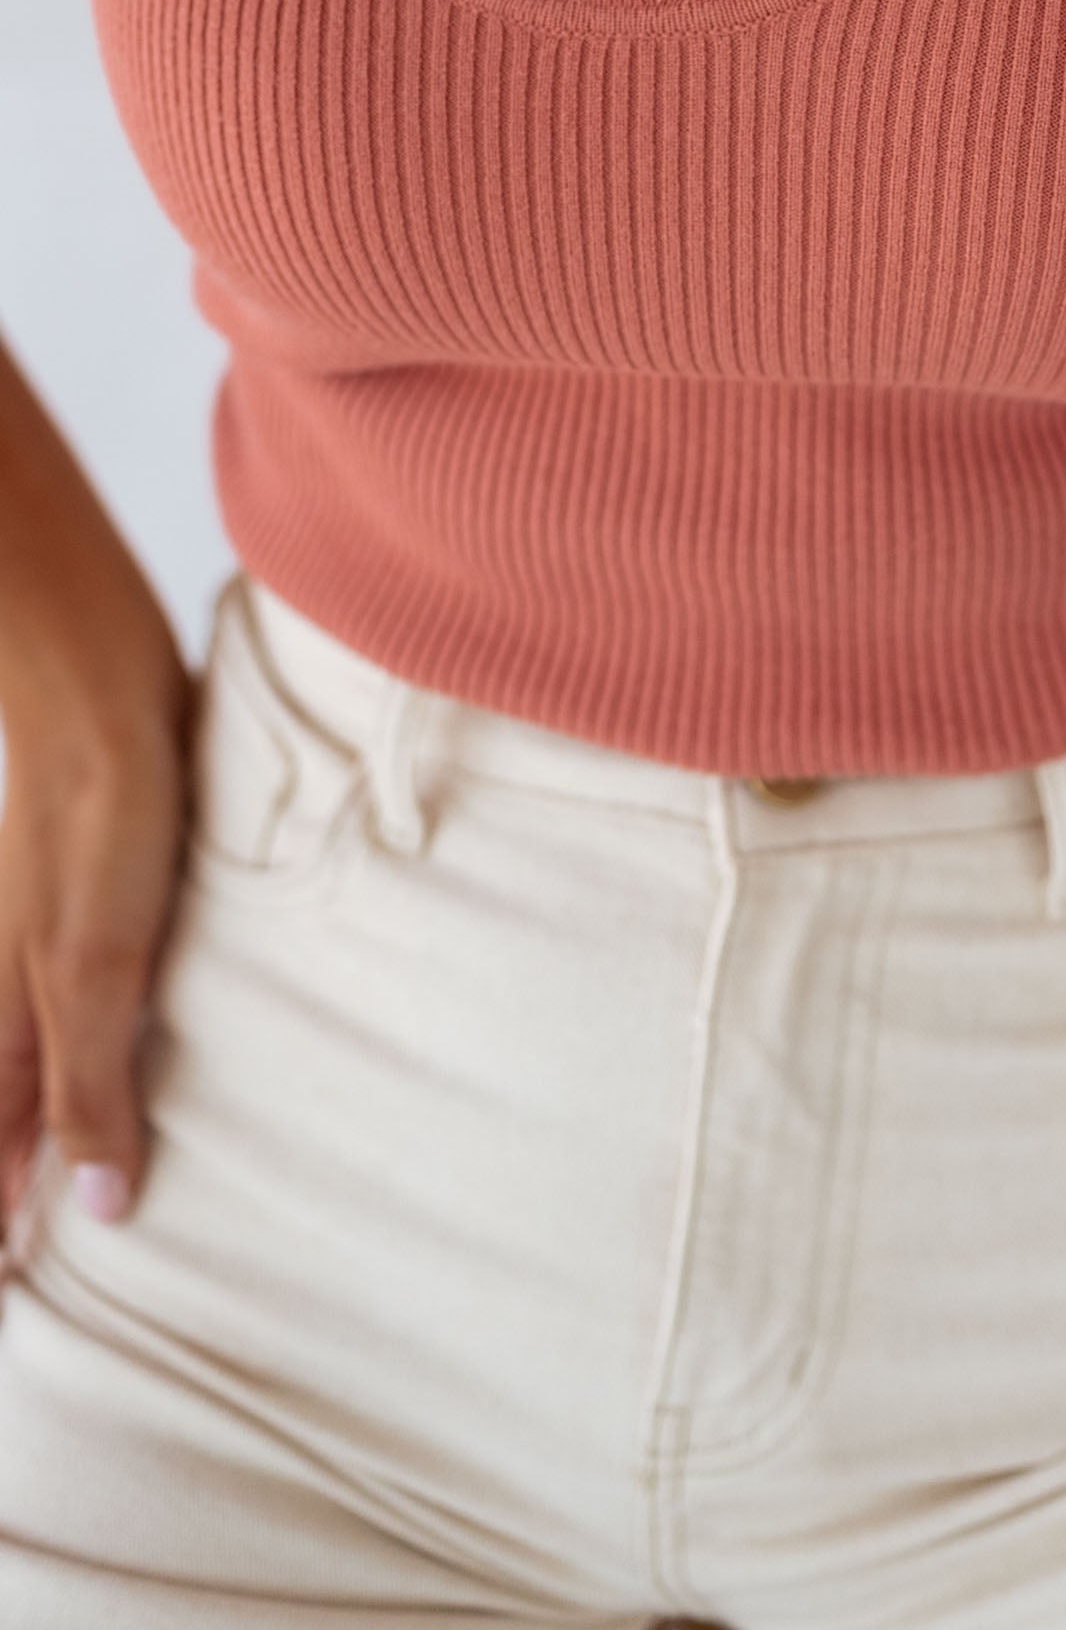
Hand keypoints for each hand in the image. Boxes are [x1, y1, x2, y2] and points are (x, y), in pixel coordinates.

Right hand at [0, 628, 192, 1233]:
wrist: (103, 696)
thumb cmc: (102, 828)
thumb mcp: (97, 970)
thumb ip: (89, 1086)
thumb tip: (97, 1211)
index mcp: (8, 1029)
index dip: (0, 1235)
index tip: (12, 1305)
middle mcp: (14, 1002)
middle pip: (5, 1126)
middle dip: (10, 1197)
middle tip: (24, 1277)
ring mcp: (48, 958)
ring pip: (36, 1074)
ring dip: (47, 1137)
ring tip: (72, 1203)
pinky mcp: (93, 918)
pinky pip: (78, 1018)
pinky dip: (83, 1066)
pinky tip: (117, 1070)